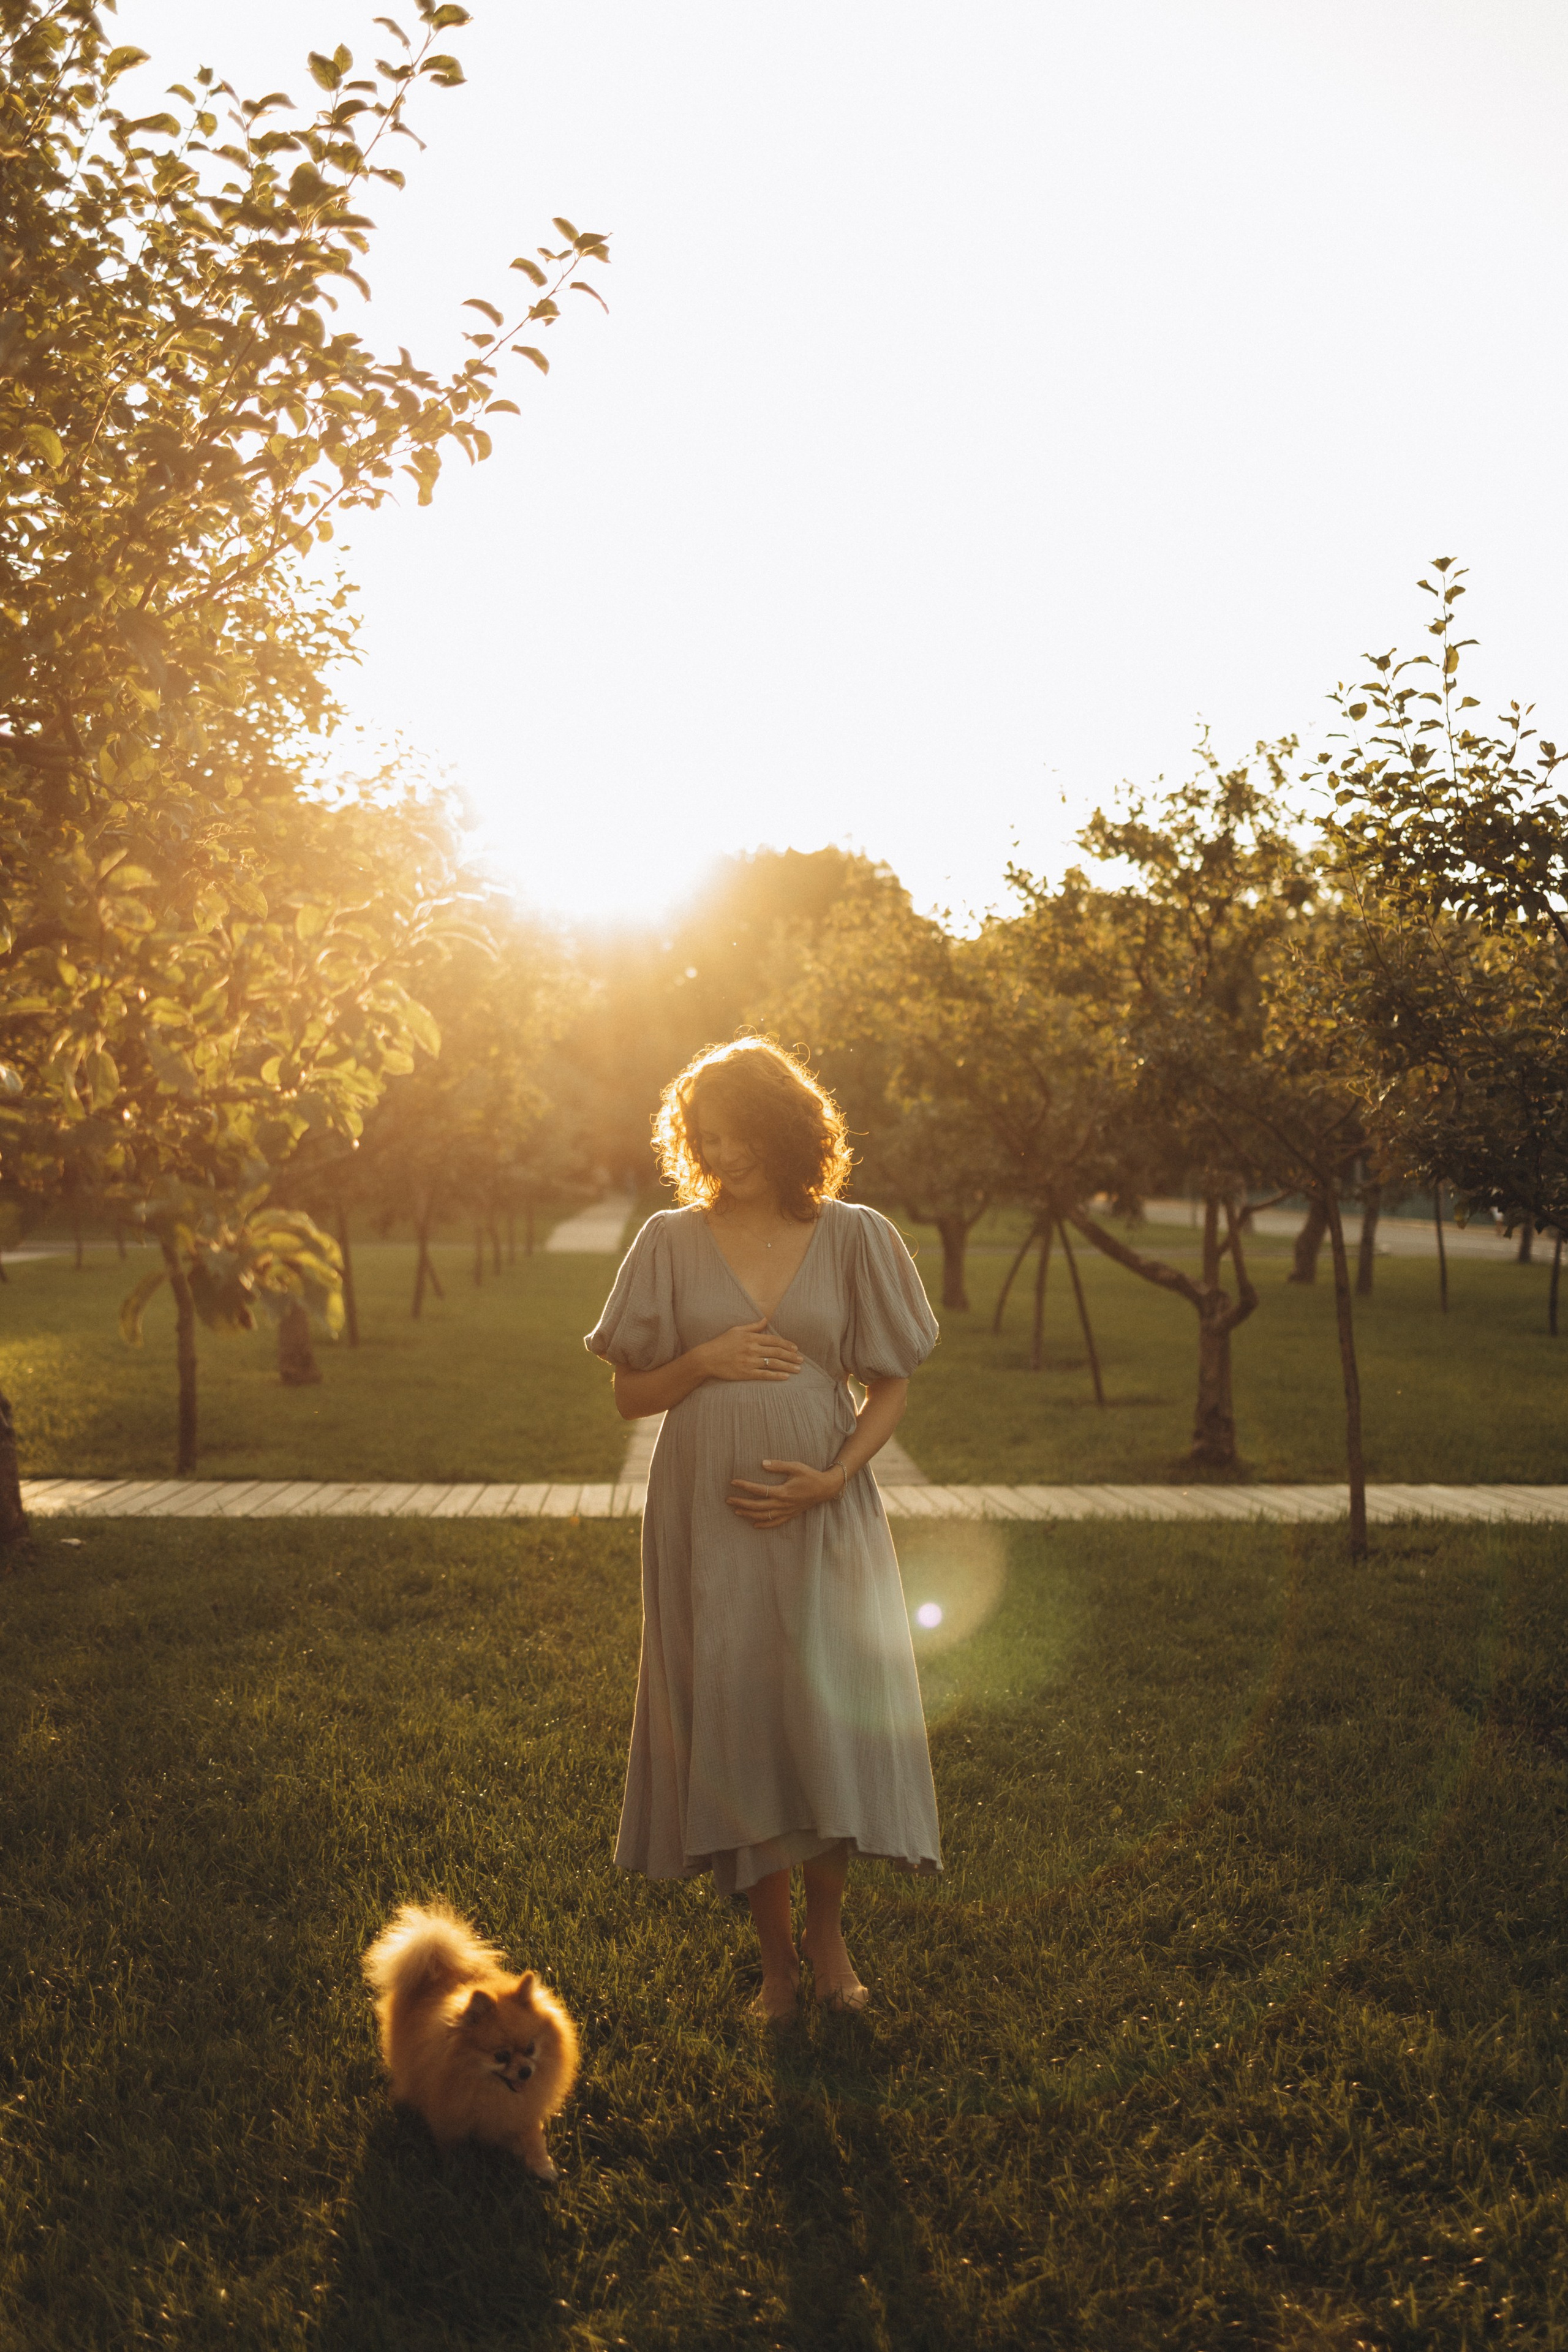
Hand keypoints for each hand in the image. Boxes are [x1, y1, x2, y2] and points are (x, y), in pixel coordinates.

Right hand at [699, 1318, 802, 1383]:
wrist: (707, 1358)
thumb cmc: (721, 1343)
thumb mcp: (736, 1330)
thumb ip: (753, 1326)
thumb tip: (766, 1319)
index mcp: (751, 1338)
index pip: (774, 1340)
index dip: (787, 1345)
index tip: (796, 1348)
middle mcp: (752, 1349)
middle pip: (777, 1352)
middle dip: (791, 1356)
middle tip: (801, 1360)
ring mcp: (749, 1362)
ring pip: (773, 1364)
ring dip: (787, 1366)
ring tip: (798, 1369)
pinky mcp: (746, 1373)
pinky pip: (764, 1375)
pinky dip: (776, 1376)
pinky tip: (785, 1377)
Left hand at [728, 1458, 845, 1529]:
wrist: (825, 1488)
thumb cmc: (810, 1475)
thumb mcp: (795, 1467)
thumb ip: (778, 1466)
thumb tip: (762, 1463)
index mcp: (783, 1492)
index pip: (759, 1490)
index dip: (745, 1486)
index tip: (733, 1482)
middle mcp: (783, 1504)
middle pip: (758, 1506)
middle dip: (742, 1503)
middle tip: (728, 1500)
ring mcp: (787, 1511)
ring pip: (764, 1516)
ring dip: (749, 1514)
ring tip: (736, 1511)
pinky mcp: (790, 1515)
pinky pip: (775, 1523)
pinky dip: (764, 1525)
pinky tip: (754, 1524)